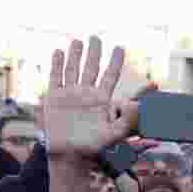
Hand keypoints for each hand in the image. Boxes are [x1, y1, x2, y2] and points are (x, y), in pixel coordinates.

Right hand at [43, 37, 136, 160]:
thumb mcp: (113, 134)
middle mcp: (86, 94)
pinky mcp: (54, 98)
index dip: (115, 62)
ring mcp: (70, 94)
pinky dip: (56, 64)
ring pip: (73, 69)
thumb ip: (126, 121)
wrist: (69, 154)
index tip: (120, 48)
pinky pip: (55, 77)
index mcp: (101, 100)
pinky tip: (58, 52)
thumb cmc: (92, 147)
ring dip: (75, 55)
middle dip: (94, 53)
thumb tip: (138, 106)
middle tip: (96, 37)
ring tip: (78, 41)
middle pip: (91, 68)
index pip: (110, 76)